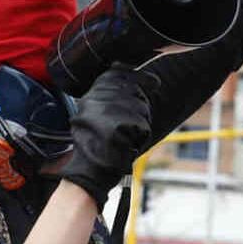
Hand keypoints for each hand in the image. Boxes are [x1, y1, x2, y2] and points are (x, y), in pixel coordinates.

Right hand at [59, 64, 153, 208]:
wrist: (88, 171)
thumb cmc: (94, 146)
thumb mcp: (93, 115)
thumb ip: (111, 96)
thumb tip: (151, 80)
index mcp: (90, 95)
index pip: (117, 72)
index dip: (139, 76)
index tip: (154, 83)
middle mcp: (97, 98)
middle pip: (135, 90)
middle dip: (139, 107)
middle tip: (125, 126)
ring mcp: (108, 110)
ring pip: (142, 109)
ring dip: (140, 124)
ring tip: (123, 137)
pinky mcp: (120, 124)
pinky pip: (143, 125)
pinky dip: (141, 137)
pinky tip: (127, 144)